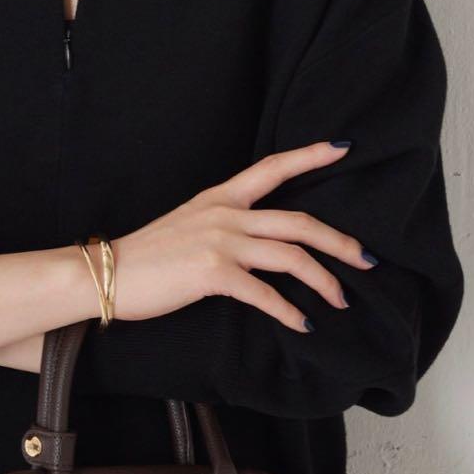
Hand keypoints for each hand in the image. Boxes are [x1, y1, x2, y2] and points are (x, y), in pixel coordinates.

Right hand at [109, 141, 376, 333]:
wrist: (106, 274)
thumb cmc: (144, 256)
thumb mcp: (186, 225)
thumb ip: (221, 224)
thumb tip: (254, 241)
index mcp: (219, 198)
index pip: (272, 168)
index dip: (310, 156)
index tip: (343, 147)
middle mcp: (225, 215)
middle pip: (299, 222)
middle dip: (341, 242)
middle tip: (367, 260)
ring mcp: (220, 243)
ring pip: (291, 256)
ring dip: (324, 281)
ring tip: (340, 299)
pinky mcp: (212, 274)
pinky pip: (265, 294)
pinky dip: (289, 312)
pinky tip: (303, 326)